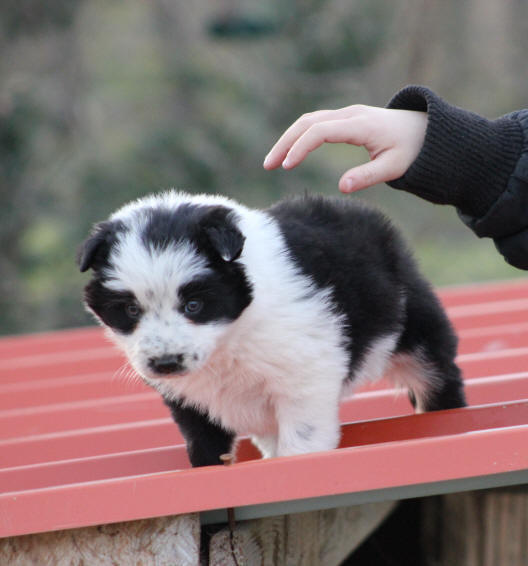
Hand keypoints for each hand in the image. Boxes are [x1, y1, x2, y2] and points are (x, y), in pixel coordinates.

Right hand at [263, 104, 426, 192]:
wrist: (429, 130)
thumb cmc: (414, 150)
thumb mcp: (395, 167)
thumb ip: (369, 176)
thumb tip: (341, 187)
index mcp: (361, 125)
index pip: (320, 131)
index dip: (300, 147)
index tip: (286, 166)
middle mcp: (350, 115)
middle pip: (307, 122)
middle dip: (285, 142)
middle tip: (268, 165)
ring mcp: (347, 114)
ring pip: (309, 120)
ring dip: (289, 138)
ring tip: (273, 161)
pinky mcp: (347, 119)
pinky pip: (316, 123)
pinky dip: (299, 136)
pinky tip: (291, 152)